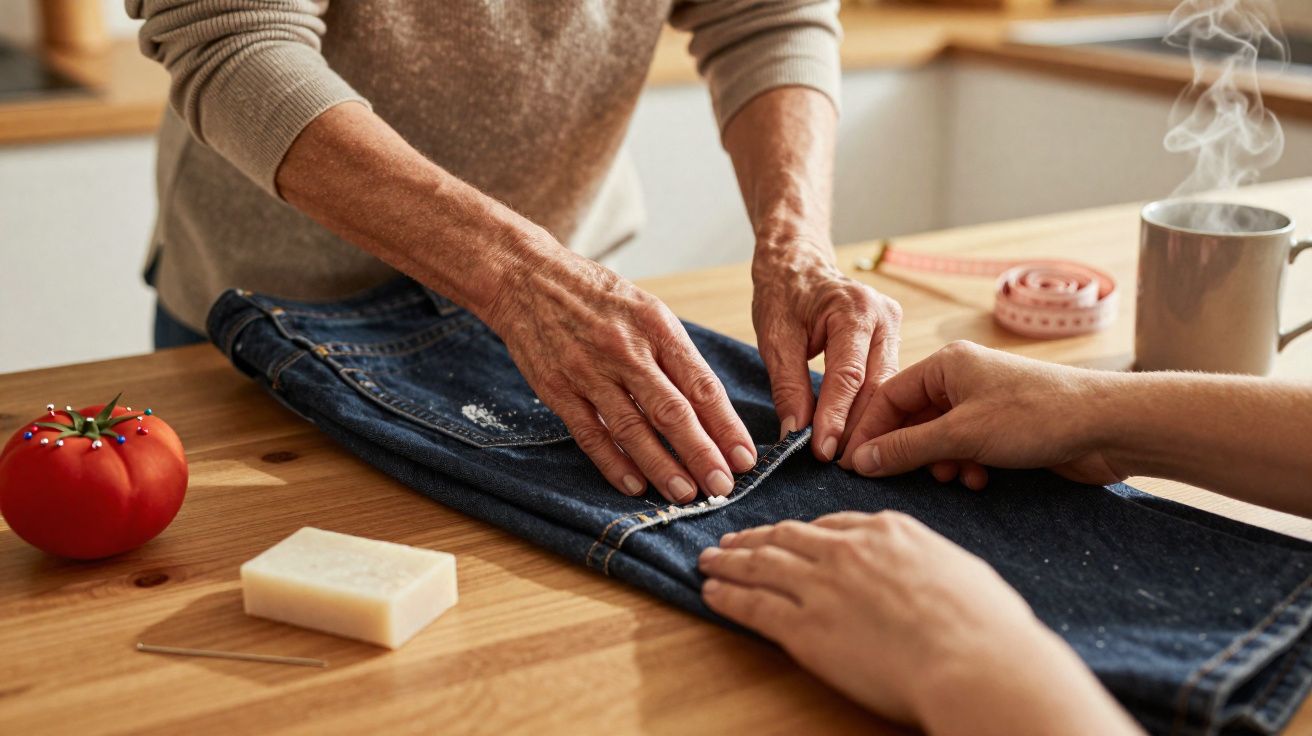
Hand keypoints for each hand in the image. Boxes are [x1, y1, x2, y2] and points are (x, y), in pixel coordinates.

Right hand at [487, 238, 756, 502]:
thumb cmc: (595, 294)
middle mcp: (626, 349)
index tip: (746, 457)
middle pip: (672, 412)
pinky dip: (613, 463)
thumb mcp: (645, 308)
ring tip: (685, 494)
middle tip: (724, 487)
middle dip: (702, 454)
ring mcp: (589, 371)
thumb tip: (709, 408)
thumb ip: (673, 355)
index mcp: (657, 327)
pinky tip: (634, 485)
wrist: (527, 277)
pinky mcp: (557, 389)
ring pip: (633, 429)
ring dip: (662, 466)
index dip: (726, 426)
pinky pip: (591, 433)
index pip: (701, 385)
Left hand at [699, 512, 1140, 735]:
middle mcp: (847, 550)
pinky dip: (727, 595)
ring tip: (709, 560)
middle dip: (755, 538)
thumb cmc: (986, 626)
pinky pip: (753, 604)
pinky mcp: (804, 627)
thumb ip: (928, 565)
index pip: (831, 525)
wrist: (974, 660)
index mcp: (888, 531)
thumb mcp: (960, 571)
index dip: (801, 532)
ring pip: (761, 564)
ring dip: (730, 561)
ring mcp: (821, 586)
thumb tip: (928, 577)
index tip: (786, 534)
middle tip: (731, 540)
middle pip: (787, 536)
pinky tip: (711, 593)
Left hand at [751, 242, 901, 461]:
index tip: (823, 452)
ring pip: (887, 388)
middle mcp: (884, 316)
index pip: (848, 375)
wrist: (799, 263)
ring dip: (869, 424)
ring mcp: (894, 327)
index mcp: (854, 309)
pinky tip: (862, 438)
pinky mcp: (893, 339)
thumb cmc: (783, 294)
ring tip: (848, 458)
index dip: (836, 417)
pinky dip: (873, 410)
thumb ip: (787, 386)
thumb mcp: (775, 338)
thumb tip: (794, 434)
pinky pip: (886, 382)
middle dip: (858, 429)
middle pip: (877, 386)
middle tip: (839, 465)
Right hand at [838, 341, 1125, 489]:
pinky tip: (979, 479)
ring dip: (940, 463)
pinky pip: (966, 448)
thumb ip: (906, 448)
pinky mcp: (1004, 428)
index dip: (868, 433)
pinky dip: (965, 465)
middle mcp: (962, 378)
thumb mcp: (961, 436)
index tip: (853, 466)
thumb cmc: (1037, 416)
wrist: (1108, 426)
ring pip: (938, 437)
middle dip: (907, 451)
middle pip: (911, 418)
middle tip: (898, 479)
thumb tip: (861, 461)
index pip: (887, 396)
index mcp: (946, 364)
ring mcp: (984, 403)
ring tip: (954, 477)